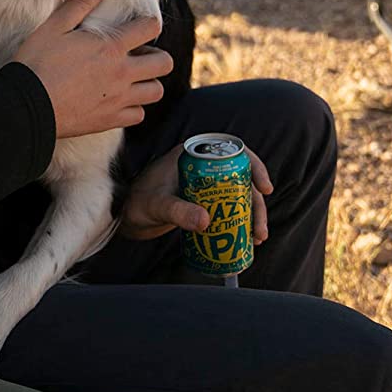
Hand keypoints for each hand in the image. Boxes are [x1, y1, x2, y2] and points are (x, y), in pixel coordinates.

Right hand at [12, 0, 173, 138]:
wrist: (28, 105)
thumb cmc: (38, 63)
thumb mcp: (54, 27)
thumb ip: (80, 4)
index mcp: (111, 47)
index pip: (150, 28)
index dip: (149, 22)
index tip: (141, 25)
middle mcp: (122, 73)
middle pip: (164, 63)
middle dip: (157, 55)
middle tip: (139, 54)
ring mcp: (118, 99)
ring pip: (156, 92)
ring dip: (149, 83)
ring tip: (133, 78)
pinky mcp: (110, 120)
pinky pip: (138, 115)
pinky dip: (134, 107)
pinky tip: (119, 100)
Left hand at [119, 142, 272, 242]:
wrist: (126, 215)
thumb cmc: (137, 202)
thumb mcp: (157, 206)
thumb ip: (177, 211)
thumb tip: (206, 221)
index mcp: (192, 154)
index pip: (232, 152)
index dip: (255, 167)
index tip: (265, 188)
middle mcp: (202, 166)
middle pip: (241, 178)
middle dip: (256, 203)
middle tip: (259, 229)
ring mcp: (204, 184)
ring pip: (238, 195)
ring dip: (251, 215)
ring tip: (256, 238)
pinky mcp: (204, 201)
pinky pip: (230, 207)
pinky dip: (240, 221)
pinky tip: (246, 238)